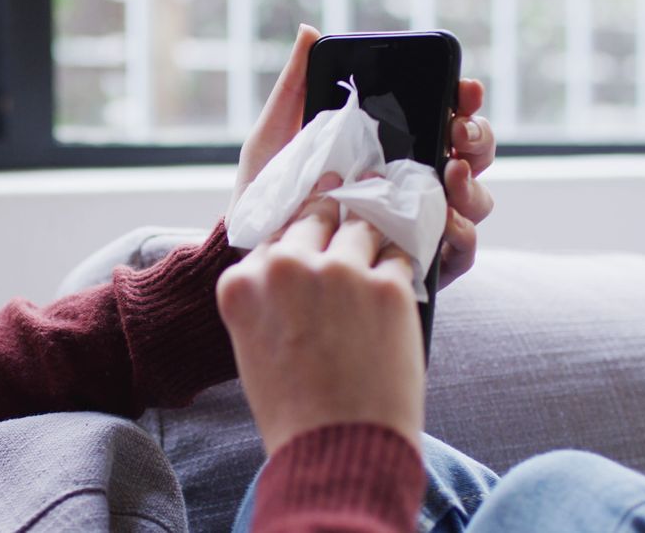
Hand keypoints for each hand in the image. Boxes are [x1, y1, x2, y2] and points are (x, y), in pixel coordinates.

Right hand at [217, 173, 425, 454]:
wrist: (337, 452)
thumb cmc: (295, 409)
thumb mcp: (256, 345)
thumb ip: (269, 295)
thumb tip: (302, 260)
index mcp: (243, 283)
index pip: (275, 230)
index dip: (299, 225)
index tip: (315, 211)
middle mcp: (286, 267)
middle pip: (316, 215)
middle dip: (334, 211)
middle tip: (351, 194)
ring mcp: (339, 273)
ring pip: (363, 228)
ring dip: (372, 239)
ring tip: (380, 248)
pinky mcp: (387, 287)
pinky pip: (400, 257)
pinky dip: (401, 268)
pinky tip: (398, 285)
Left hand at [227, 25, 496, 288]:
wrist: (252, 255)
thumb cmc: (266, 196)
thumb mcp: (276, 137)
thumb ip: (296, 87)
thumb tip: (309, 32)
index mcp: (392, 148)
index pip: (444, 116)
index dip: (463, 99)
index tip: (464, 88)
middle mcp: (414, 184)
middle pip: (472, 154)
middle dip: (478, 137)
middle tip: (457, 132)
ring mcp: (422, 223)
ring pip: (475, 200)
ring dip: (474, 185)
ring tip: (452, 174)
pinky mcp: (420, 264)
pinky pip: (462, 251)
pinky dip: (463, 234)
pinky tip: (446, 222)